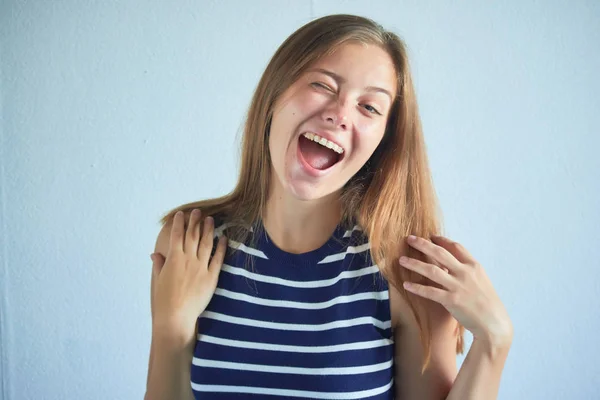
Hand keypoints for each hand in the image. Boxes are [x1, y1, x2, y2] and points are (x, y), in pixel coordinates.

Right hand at [150, 209, 227, 348]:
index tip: (181, 214)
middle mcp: (188, 260)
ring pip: (206, 243)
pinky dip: (221, 247)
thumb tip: (155, 254)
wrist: (176, 317)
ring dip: (208, 230)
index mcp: (173, 259)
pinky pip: (218, 258)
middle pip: (192, 236)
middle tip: (197, 211)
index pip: (176, 236)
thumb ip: (159, 265)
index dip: (179, 223)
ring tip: (211, 220)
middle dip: (195, 222)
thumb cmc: (164, 301)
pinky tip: (224, 238)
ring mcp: (200, 267)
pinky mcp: (211, 277)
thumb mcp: (158, 280)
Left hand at [399, 235, 512, 346]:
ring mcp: (458, 286)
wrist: (494, 323)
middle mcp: (465, 273)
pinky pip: (430, 292)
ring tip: (401, 260)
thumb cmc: (487, 302)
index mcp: (474, 266)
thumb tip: (451, 262)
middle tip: (409, 238)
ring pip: (431, 270)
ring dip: (414, 264)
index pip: (455, 247)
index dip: (441, 240)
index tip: (430, 236)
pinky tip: (406, 284)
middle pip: (440, 253)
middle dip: (423, 244)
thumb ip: (466, 270)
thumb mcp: (480, 280)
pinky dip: (417, 287)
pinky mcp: (451, 301)